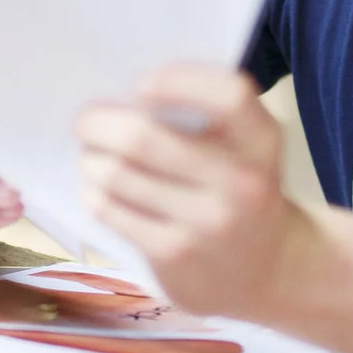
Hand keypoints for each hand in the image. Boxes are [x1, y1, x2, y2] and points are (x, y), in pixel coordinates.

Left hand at [75, 64, 322, 318]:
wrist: (267, 271)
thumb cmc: (240, 190)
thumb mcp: (246, 148)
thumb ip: (205, 115)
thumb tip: (124, 95)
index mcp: (261, 141)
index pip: (229, 96)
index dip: (178, 81)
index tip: (141, 86)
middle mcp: (240, 183)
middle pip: (144, 138)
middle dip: (98, 123)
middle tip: (85, 121)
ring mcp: (206, 223)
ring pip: (117, 174)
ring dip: (92, 159)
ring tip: (92, 157)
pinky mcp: (174, 254)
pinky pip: (111, 211)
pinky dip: (95, 193)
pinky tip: (100, 189)